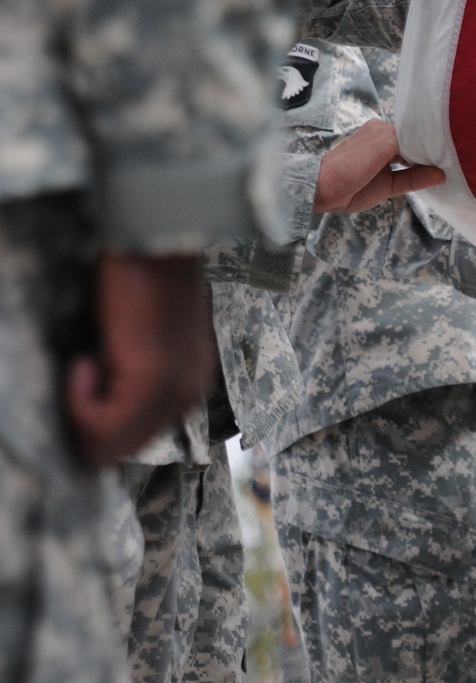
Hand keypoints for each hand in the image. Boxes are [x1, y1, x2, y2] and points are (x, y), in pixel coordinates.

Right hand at [65, 255, 213, 466]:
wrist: (148, 235)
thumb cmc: (133, 274)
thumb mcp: (129, 338)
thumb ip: (124, 373)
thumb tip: (98, 403)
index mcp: (188, 382)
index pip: (136, 436)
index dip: (97, 415)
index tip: (90, 369)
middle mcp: (190, 393)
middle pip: (124, 447)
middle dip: (88, 418)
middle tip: (85, 366)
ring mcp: (177, 390)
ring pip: (110, 446)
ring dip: (82, 410)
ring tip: (87, 360)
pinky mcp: (155, 382)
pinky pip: (102, 429)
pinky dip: (79, 403)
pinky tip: (84, 361)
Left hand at [314, 119, 443, 214]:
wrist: (325, 190)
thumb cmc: (348, 164)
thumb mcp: (378, 147)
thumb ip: (404, 145)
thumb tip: (430, 151)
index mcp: (381, 130)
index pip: (411, 130)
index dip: (428, 134)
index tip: (448, 136)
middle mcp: (386, 145)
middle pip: (415, 146)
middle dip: (431, 148)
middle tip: (454, 150)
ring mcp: (387, 166)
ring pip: (414, 163)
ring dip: (429, 164)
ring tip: (451, 163)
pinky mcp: (388, 185)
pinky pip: (410, 180)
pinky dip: (424, 179)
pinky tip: (439, 177)